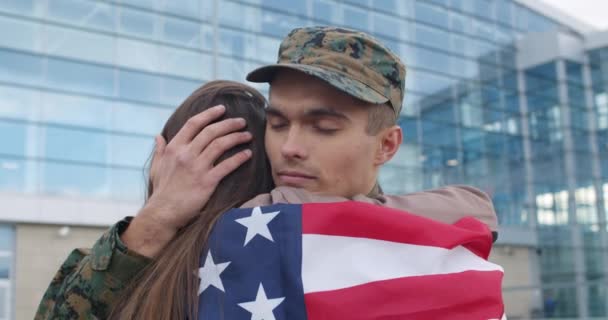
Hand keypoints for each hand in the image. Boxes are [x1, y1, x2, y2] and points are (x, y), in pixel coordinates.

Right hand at [121, 105, 252, 257]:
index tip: (222, 109)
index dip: (209, 114)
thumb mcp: (156, 167)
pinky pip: (227, 166)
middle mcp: (185, 154)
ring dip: (236, 137)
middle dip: (228, 123)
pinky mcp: (207, 182)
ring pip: (220, 145)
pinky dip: (239, 158)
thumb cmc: (161, 191)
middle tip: (241, 121)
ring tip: (248, 135)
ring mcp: (197, 167)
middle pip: (211, 131)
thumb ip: (159, 150)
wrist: (163, 213)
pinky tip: (248, 154)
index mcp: (174, 148)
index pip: (193, 124)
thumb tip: (158, 136)